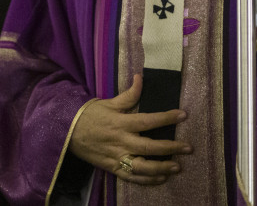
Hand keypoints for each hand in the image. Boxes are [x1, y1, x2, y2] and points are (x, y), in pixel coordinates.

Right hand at [70, 74, 191, 184]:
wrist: (68, 131)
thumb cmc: (90, 115)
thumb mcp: (109, 102)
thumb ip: (128, 94)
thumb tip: (140, 78)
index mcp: (121, 123)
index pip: (148, 121)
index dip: (166, 118)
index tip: (183, 115)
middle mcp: (121, 141)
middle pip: (149, 147)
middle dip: (170, 148)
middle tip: (188, 148)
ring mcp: (117, 157)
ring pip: (142, 167)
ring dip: (161, 167)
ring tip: (177, 166)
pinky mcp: (112, 168)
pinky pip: (132, 177)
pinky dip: (147, 179)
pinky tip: (161, 177)